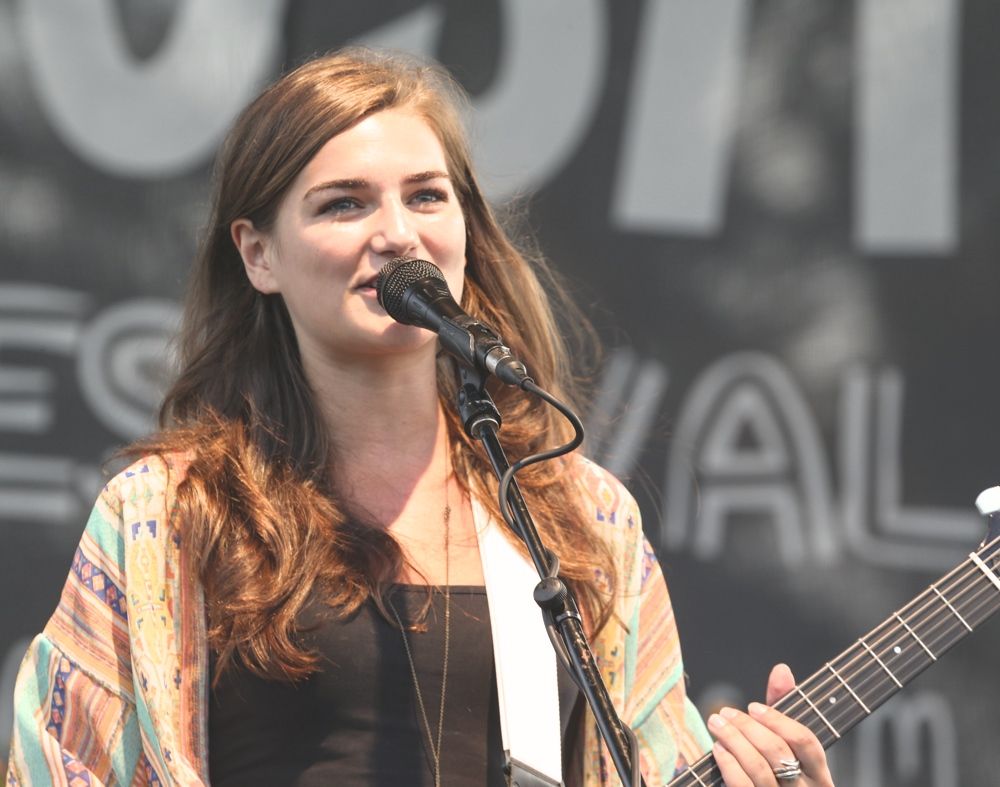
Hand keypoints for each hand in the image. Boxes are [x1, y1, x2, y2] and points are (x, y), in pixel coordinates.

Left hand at [707, 663, 834, 785]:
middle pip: (778, 752)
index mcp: (819, 774)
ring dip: (733, 740)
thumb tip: (781, 670)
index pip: (806, 741)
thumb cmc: (781, 771)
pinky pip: (742, 785)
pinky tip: (719, 749)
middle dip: (747, 727)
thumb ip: (784, 707)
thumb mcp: (787, 743)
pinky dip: (728, 764)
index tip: (753, 706)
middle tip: (726, 712)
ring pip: (759, 768)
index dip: (778, 720)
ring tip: (717, 724)